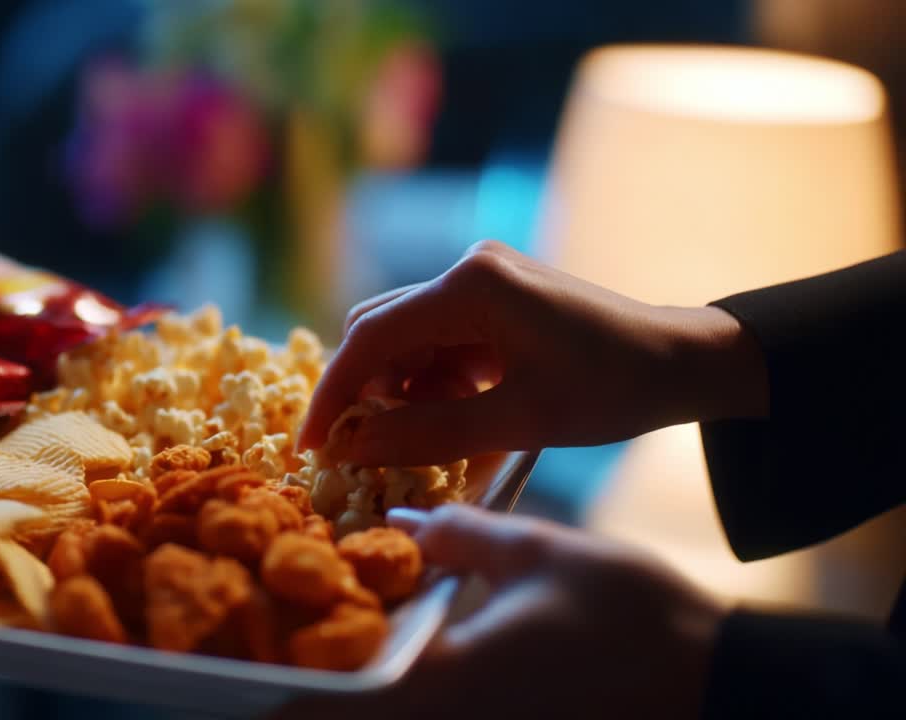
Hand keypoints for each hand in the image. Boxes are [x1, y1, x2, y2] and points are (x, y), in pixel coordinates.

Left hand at [280, 505, 725, 719]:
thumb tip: (403, 524)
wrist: (715, 679)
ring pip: (389, 719)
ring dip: (348, 697)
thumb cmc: (632, 617)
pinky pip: (426, 717)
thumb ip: (459, 536)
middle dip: (302, 699)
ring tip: (316, 655)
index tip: (233, 674)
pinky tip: (391, 659)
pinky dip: (393, 696)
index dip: (276, 698)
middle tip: (263, 658)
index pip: (332, 708)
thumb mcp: (538, 554)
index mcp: (445, 684)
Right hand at [297, 240, 767, 465]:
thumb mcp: (517, 422)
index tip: (311, 445)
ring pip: (406, 337)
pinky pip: (438, 338)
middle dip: (365, 391)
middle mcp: (467, 268)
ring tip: (428, 434)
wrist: (683, 362)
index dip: (333, 394)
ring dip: (402, 388)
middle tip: (361, 449)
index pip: (371, 337)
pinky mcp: (493, 294)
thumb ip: (427, 435)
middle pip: (380, 329)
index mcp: (470, 286)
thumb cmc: (612, 391)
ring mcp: (481, 277)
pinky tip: (457, 411)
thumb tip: (353, 449)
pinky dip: (432, 379)